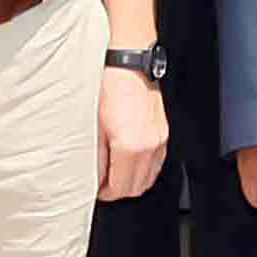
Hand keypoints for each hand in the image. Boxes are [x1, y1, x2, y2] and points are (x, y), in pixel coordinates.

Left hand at [98, 62, 168, 200]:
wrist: (128, 63)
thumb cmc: (109, 86)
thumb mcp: (93, 124)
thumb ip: (94, 155)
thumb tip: (93, 174)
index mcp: (130, 147)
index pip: (120, 188)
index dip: (105, 193)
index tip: (95, 189)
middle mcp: (150, 146)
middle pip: (136, 187)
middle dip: (118, 190)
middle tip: (103, 184)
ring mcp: (160, 139)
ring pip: (149, 177)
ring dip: (132, 180)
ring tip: (115, 173)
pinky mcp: (164, 131)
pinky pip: (157, 162)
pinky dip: (144, 168)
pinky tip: (129, 160)